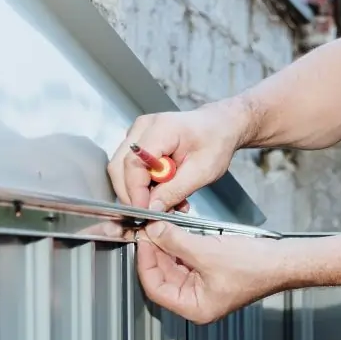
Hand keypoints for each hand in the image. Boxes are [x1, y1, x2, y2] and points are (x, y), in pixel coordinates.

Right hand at [107, 100, 247, 212]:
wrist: (220, 127)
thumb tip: (152, 208)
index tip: (144, 212)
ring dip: (140, 192)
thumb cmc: (216, 142)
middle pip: (120, 167)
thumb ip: (176, 190)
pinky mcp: (139, 143)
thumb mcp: (203, 171)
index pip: (134, 163)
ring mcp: (138, 134)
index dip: (135, 191)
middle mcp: (143, 128)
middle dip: (133, 195)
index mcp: (162, 129)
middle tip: (154, 212)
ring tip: (168, 203)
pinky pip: (132, 169)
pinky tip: (165, 193)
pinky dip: (145, 186)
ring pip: (123, 170)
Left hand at [134, 221, 295, 323]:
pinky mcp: (212, 275)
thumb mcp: (207, 251)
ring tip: (162, 229)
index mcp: (195, 308)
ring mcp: (205, 288)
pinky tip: (177, 233)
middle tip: (150, 230)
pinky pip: (188, 262)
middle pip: (163, 277)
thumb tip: (154, 232)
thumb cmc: (256, 268)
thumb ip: (175, 242)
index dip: (146, 262)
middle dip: (156, 252)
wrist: (283, 261)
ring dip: (168, 247)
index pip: (156, 288)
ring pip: (174, 267)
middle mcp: (198, 302)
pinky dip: (181, 247)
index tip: (143, 241)